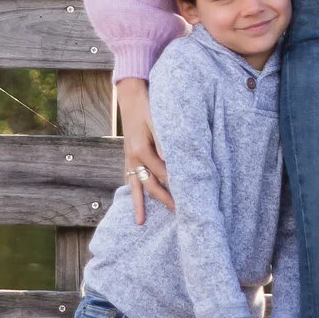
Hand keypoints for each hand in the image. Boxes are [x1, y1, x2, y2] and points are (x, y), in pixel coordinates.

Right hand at [115, 77, 171, 220]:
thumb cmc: (148, 105)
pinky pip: (130, 179)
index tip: (189, 199)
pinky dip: (132, 193)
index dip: (176, 186)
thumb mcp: (157, 119)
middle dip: (164, 200)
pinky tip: (133, 205)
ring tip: (141, 222)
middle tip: (178, 214)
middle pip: (150, 185)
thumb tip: (173, 159)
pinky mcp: (128, 157)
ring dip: (141, 204)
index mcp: (141, 149)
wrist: (131, 95)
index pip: (163, 173)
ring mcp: (129, 159)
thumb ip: (165, 140)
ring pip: (136, 186)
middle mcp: (133, 157)